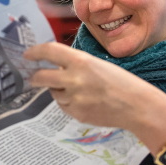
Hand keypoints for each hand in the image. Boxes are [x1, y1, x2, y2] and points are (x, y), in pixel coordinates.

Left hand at [25, 42, 165, 131]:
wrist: (138, 106)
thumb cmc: (122, 83)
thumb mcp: (98, 65)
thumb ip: (76, 65)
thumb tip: (56, 68)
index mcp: (81, 61)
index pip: (49, 51)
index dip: (35, 52)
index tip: (28, 54)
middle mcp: (74, 79)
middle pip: (41, 77)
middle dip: (35, 78)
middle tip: (33, 78)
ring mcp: (74, 98)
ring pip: (54, 93)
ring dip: (60, 90)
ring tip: (82, 90)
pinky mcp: (77, 113)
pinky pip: (64, 106)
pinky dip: (69, 103)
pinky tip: (86, 101)